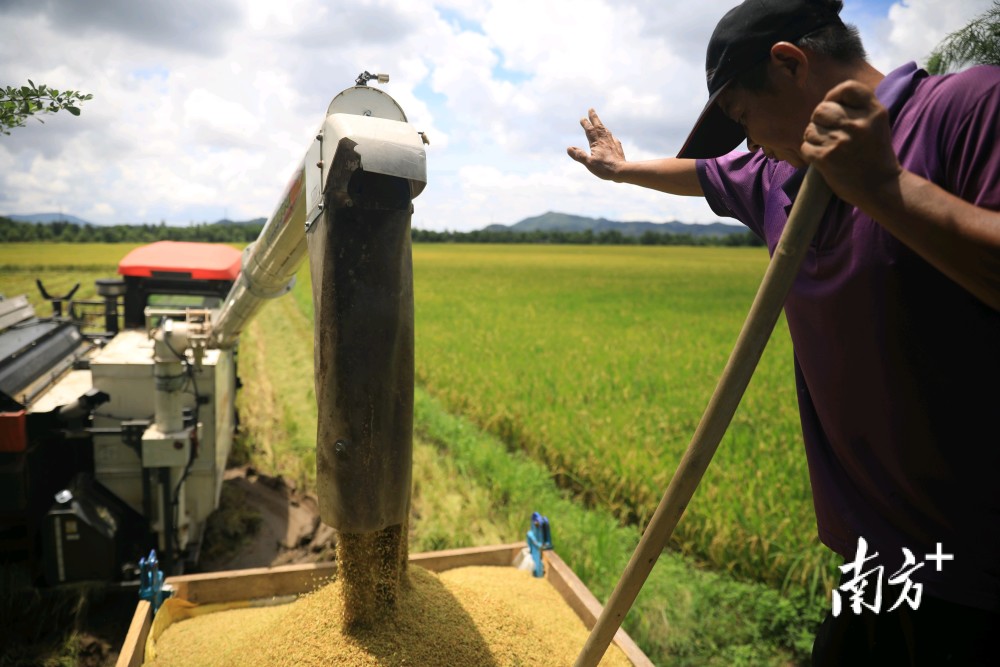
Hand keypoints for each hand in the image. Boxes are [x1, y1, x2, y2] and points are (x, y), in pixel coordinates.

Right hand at [567, 109, 626, 180]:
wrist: (622, 171)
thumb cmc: (604, 169)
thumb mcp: (589, 163)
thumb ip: (579, 155)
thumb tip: (569, 148)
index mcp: (596, 143)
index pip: (590, 131)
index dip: (585, 123)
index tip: (582, 118)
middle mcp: (605, 141)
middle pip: (598, 127)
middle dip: (594, 118)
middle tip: (591, 109)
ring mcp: (612, 144)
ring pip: (606, 131)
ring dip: (601, 125)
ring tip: (599, 122)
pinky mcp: (618, 148)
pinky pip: (613, 139)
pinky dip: (610, 135)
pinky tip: (611, 136)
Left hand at [801, 81, 902, 207]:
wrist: (881, 187)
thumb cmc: (876, 155)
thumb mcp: (877, 124)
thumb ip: (858, 109)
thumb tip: (829, 100)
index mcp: (874, 112)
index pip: (847, 88)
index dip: (834, 95)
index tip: (833, 106)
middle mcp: (857, 124)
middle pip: (821, 109)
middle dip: (820, 120)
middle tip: (828, 132)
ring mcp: (840, 141)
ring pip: (810, 129)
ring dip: (814, 138)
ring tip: (827, 147)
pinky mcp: (826, 158)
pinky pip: (805, 146)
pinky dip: (810, 152)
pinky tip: (822, 158)